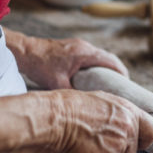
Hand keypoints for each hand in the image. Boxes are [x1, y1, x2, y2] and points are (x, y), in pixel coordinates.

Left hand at [4, 29, 128, 87]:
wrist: (25, 51)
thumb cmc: (40, 65)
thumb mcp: (58, 83)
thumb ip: (72, 94)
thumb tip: (84, 106)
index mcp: (85, 53)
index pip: (111, 61)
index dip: (121, 73)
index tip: (127, 85)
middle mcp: (85, 47)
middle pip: (108, 58)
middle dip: (116, 72)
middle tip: (120, 87)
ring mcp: (79, 46)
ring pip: (100, 57)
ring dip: (106, 68)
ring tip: (109, 84)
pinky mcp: (73, 48)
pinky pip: (91, 56)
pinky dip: (96, 65)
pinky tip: (93, 77)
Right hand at [51, 89, 152, 152]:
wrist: (54, 120)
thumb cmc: (73, 108)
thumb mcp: (104, 101)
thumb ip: (121, 115)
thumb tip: (129, 123)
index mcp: (128, 114)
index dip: (144, 138)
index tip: (139, 142)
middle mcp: (126, 132)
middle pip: (131, 152)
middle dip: (116, 150)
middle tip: (96, 140)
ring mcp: (115, 151)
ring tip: (84, 142)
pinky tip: (77, 151)